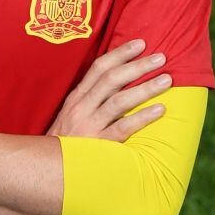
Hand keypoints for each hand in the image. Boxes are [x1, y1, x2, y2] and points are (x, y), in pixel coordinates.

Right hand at [46, 40, 170, 140]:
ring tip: (166, 80)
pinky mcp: (98, 145)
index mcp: (76, 98)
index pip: (99, 68)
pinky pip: (123, 128)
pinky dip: (142, 117)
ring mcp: (89, 126)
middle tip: (161, 57)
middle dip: (138, 66)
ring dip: (145, 88)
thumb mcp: (69, 115)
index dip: (120, 54)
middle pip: (112, 79)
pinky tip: (160, 110)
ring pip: (119, 101)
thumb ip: (89, 100)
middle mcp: (81, 107)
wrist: (47, 170)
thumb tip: (116, 83)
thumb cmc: (64, 142)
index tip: (140, 44)